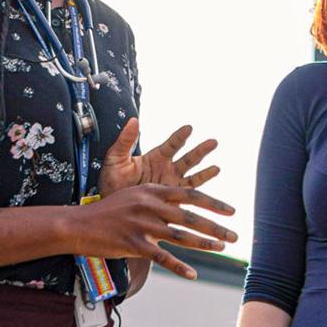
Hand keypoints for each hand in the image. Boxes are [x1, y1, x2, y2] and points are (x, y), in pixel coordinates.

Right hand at [73, 183, 237, 279]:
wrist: (78, 224)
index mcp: (154, 190)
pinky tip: (193, 274)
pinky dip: (179, 266)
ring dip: (204, 244)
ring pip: (181, 236)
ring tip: (222, 249)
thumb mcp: (135, 193)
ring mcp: (143, 225)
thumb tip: (180, 198)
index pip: (191, 194)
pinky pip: (161, 257)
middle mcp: (151, 205)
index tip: (231, 210)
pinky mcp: (133, 244)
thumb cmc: (109, 209)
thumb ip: (158, 195)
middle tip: (235, 235)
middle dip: (216, 226)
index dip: (213, 203)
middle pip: (191, 216)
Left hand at [99, 118, 219, 196]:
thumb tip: (134, 120)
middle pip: (188, 158)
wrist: (110, 207)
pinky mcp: (172, 200)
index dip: (180, 136)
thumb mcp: (115, 159)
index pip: (172, 144)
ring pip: (193, 176)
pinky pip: (189, 196)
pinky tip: (206, 195)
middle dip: (201, 151)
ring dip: (205, 171)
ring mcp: (172, 184)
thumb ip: (126, 141)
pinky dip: (199, 194)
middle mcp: (168, 169)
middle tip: (213, 142)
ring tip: (217, 168)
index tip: (189, 128)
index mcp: (156, 157)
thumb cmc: (111, 182)